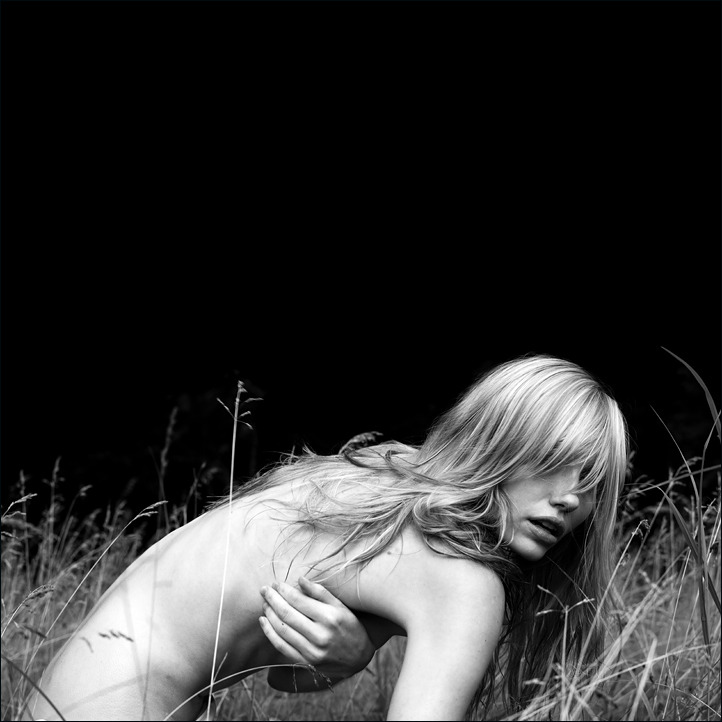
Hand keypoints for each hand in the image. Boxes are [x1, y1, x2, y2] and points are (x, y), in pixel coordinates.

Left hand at [259, 576, 374, 678]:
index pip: (299, 601)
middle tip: (264, 590)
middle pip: (287, 614)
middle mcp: (320, 635)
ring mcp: (312, 651)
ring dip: (269, 614)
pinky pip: (282, 646)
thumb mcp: (340, 606)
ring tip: (265, 603)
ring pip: (282, 630)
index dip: (284, 590)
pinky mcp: (306, 661)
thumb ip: (320, 592)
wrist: (358, 657)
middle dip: (273, 600)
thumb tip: (300, 579)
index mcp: (330, 617)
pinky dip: (270, 633)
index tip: (276, 583)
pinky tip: (264, 621)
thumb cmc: (350, 626)